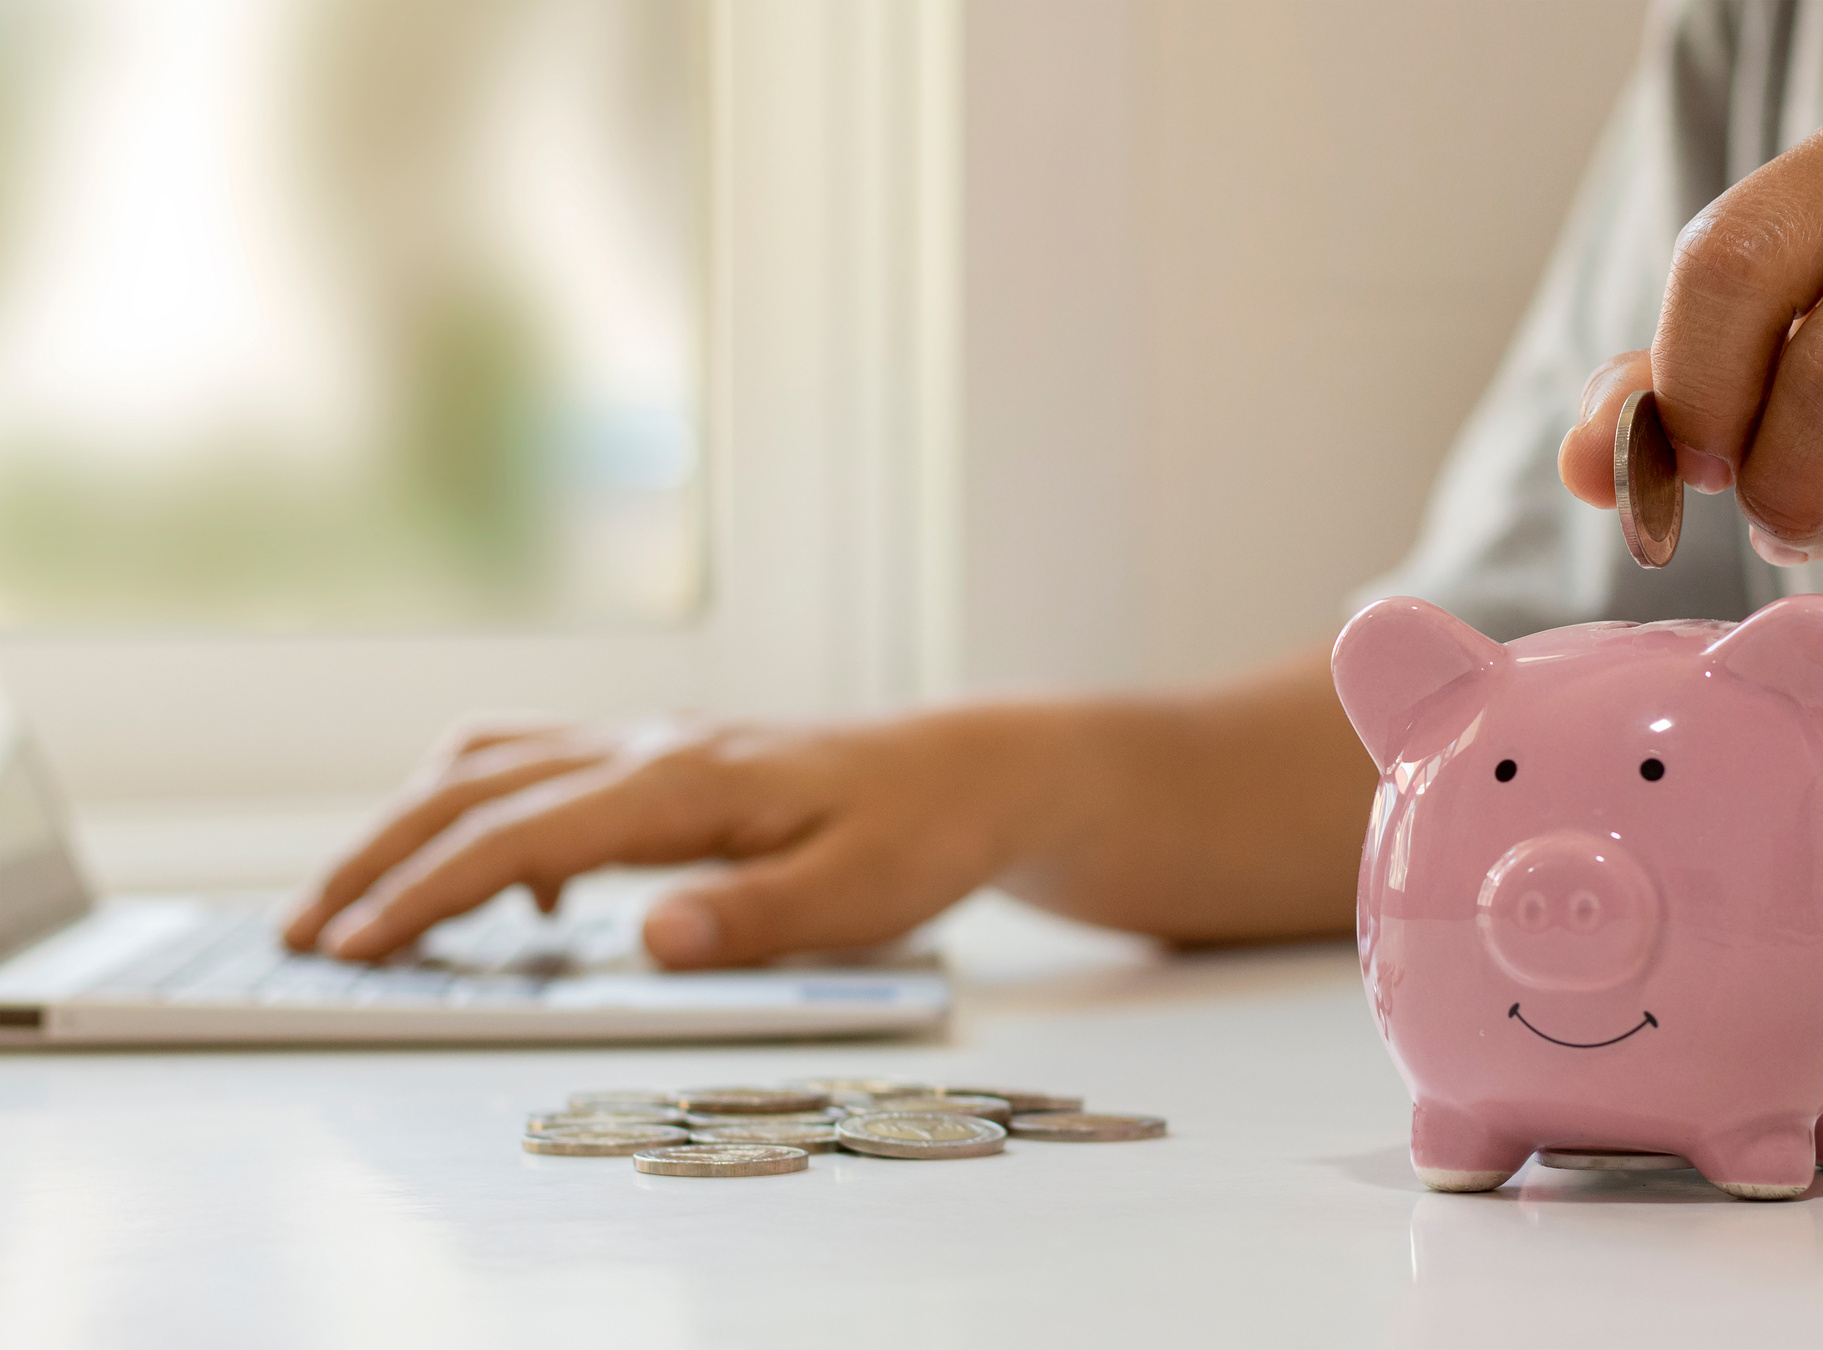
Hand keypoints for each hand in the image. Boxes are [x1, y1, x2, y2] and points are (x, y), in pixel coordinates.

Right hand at [280, 708, 1068, 967]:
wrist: (976, 769)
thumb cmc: (923, 830)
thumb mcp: (860, 892)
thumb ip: (752, 918)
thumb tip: (646, 939)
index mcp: (685, 780)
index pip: (522, 836)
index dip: (429, 893)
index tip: (355, 945)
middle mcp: (652, 747)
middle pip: (476, 787)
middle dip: (380, 857)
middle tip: (305, 930)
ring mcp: (654, 744)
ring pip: (496, 765)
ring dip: (416, 824)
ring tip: (360, 901)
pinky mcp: (667, 760)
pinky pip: (544, 768)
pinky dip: (490, 816)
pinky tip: (516, 893)